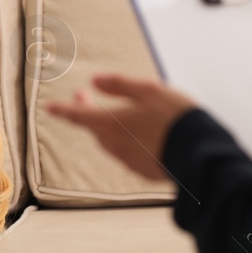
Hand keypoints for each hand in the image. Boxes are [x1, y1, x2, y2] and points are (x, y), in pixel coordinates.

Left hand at [44, 73, 197, 181]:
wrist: (201, 153)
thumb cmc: (176, 117)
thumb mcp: (148, 90)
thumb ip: (119, 85)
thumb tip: (94, 80)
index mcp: (112, 124)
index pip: (78, 116)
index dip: (63, 110)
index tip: (50, 107)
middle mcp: (116, 146)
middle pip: (93, 129)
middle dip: (86, 112)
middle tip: (84, 97)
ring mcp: (130, 161)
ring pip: (109, 143)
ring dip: (104, 128)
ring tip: (110, 114)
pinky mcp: (144, 172)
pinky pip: (127, 154)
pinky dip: (125, 141)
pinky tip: (136, 135)